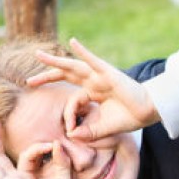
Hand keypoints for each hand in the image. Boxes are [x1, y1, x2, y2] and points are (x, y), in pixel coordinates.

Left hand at [27, 38, 158, 140]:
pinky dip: (83, 51)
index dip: (68, 113)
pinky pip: (93, 60)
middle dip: (47, 76)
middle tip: (29, 81)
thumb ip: (88, 132)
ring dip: (55, 61)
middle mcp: (94, 82)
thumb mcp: (104, 128)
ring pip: (73, 66)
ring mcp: (100, 76)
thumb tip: (71, 136)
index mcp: (93, 93)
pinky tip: (73, 42)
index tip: (71, 128)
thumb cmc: (129, 118)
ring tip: (38, 55)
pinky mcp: (109, 73)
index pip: (72, 98)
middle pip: (66, 75)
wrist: (148, 112)